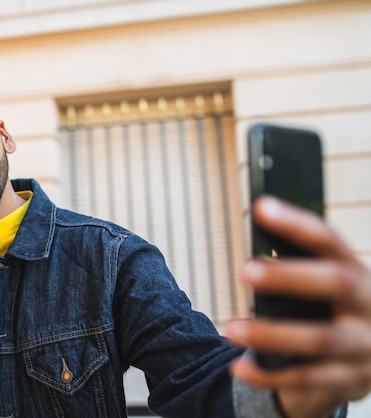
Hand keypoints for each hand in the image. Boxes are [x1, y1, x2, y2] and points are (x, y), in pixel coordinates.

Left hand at [226, 196, 370, 417]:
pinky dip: (269, 376)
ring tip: (230, 327)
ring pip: (320, 340)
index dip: (297, 224)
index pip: (331, 241)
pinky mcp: (351, 380)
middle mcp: (370, 306)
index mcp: (360, 275)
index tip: (261, 208)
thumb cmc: (334, 308)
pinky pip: (307, 380)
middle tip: (245, 271)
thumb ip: (300, 266)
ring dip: (271, 334)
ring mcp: (365, 346)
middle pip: (336, 284)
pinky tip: (237, 367)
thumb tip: (256, 240)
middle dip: (290, 276)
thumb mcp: (328, 285)